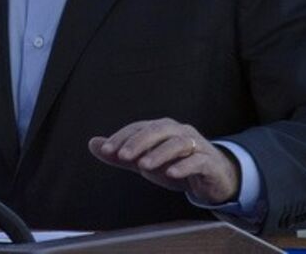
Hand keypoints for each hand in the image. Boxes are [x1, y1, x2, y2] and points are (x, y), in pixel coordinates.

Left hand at [88, 118, 239, 205]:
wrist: (212, 179)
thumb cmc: (176, 165)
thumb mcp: (146, 161)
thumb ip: (121, 155)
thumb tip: (93, 144)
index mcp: (162, 129)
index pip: (139, 127)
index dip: (122, 137)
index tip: (106, 150)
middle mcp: (179, 132)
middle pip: (158, 130)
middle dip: (139, 142)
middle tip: (123, 156)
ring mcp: (196, 145)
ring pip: (178, 143)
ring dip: (159, 153)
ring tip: (143, 166)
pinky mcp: (209, 162)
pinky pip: (197, 160)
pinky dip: (184, 165)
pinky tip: (172, 173)